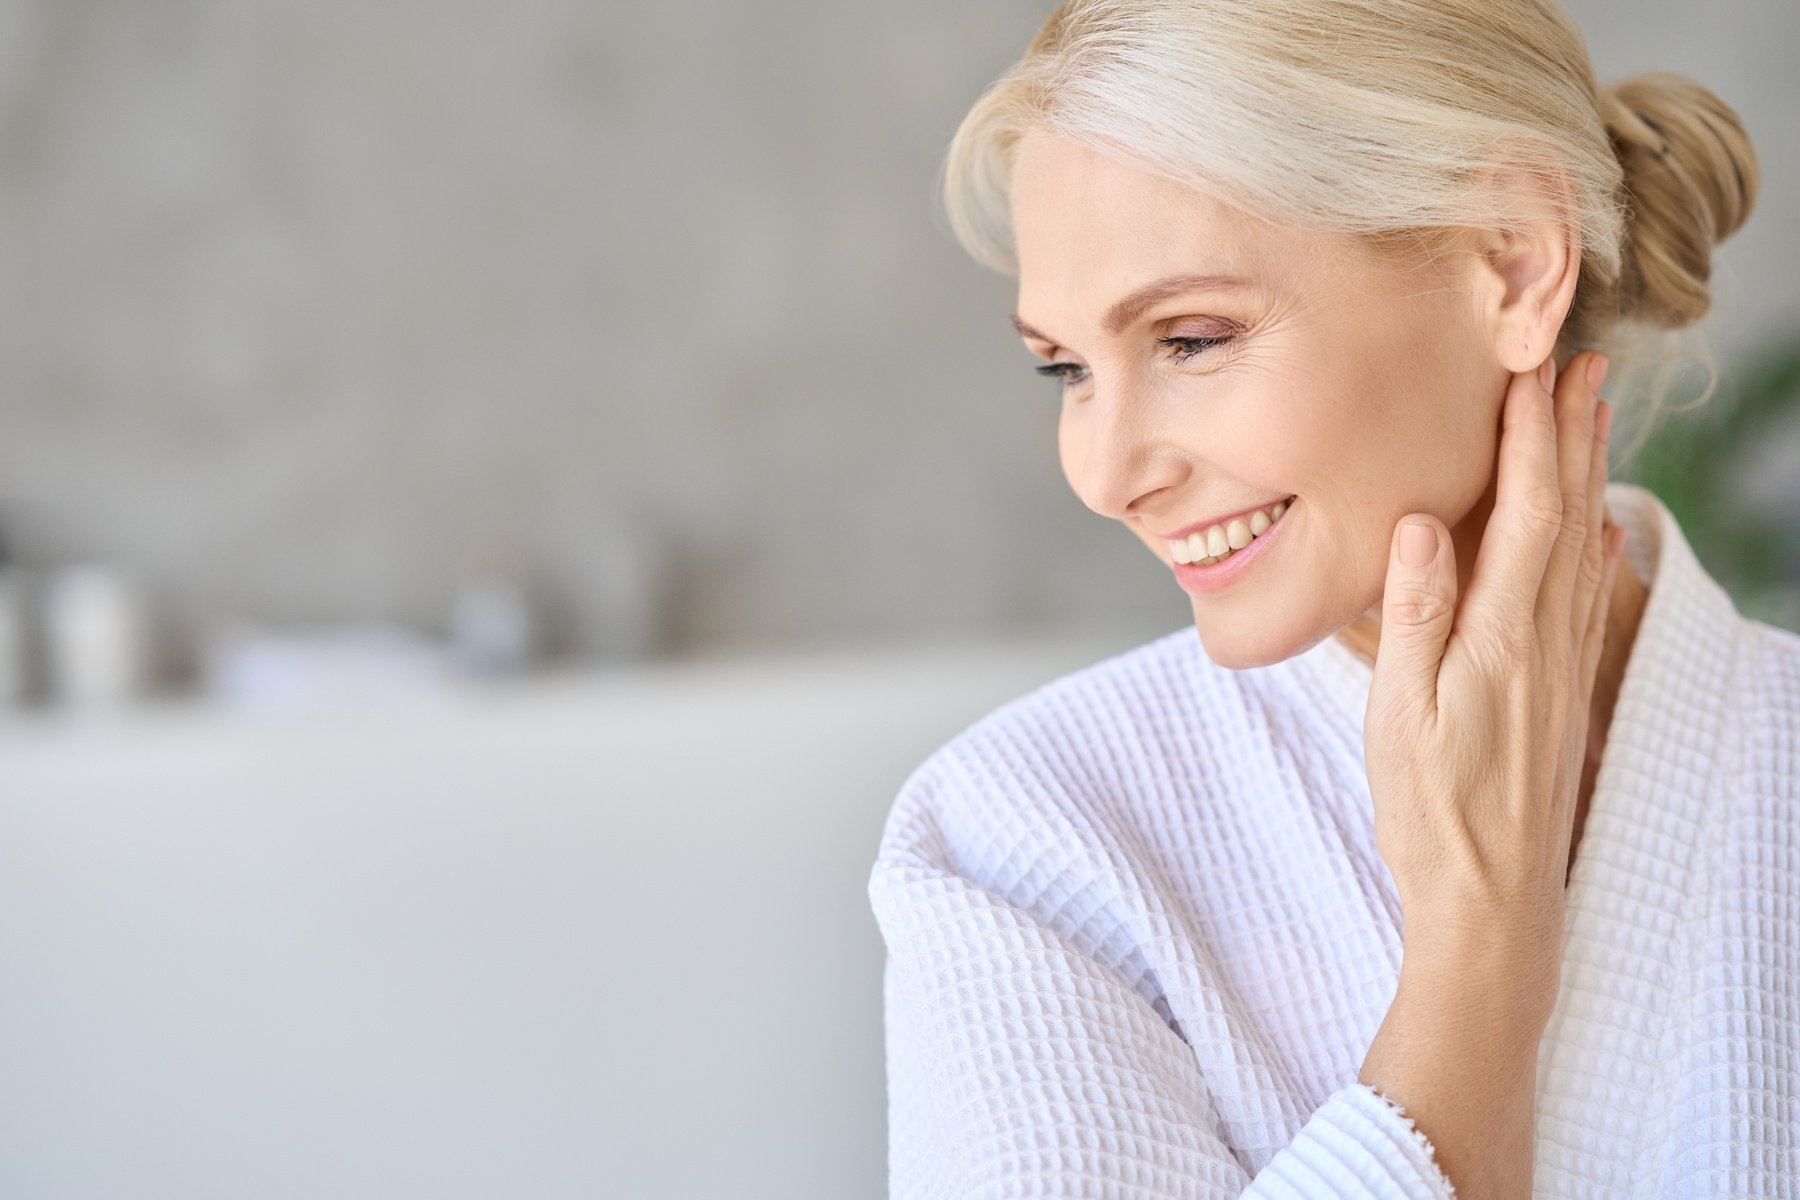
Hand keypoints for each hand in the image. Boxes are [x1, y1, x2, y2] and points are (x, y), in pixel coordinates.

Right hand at [1362, 351, 1624, 1007]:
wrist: (1493, 899)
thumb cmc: (1432, 812)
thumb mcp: (1401, 715)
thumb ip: (1415, 615)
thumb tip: (1426, 524)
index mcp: (1500, 640)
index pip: (1523, 516)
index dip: (1530, 440)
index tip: (1530, 373)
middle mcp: (1544, 643)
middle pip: (1567, 518)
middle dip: (1574, 436)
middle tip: (1583, 366)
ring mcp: (1560, 668)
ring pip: (1582, 550)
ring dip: (1588, 478)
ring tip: (1594, 421)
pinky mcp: (1561, 694)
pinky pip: (1585, 599)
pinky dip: (1594, 548)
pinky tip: (1598, 533)